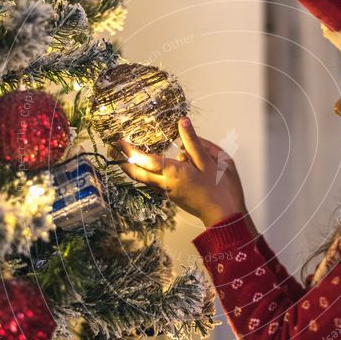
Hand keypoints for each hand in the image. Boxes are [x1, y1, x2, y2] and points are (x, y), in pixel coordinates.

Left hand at [110, 117, 248, 226]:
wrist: (225, 216)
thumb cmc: (221, 189)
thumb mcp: (211, 160)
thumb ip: (194, 142)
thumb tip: (182, 123)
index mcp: (174, 173)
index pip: (145, 160)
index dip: (130, 150)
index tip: (120, 141)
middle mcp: (167, 184)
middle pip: (138, 174)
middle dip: (124, 162)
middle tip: (115, 151)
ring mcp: (170, 192)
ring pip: (146, 180)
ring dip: (136, 168)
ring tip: (130, 156)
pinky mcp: (175, 196)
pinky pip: (157, 183)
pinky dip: (150, 174)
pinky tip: (156, 167)